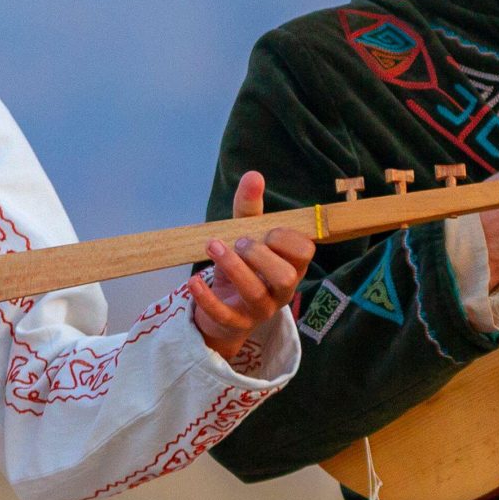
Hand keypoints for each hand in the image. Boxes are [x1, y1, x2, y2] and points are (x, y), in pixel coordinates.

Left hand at [192, 171, 315, 360]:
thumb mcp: (245, 235)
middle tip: (239, 242)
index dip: (285, 238)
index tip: (265, 231)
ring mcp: (260, 310)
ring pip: (255, 293)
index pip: (304, 252)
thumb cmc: (242, 267)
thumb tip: (254, 175)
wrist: (222, 312)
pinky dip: (207, 296)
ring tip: (213, 246)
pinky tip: (194, 280)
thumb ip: (249, 208)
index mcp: (291, 266)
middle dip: (261, 255)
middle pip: (285, 276)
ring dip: (233, 267)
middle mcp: (282, 290)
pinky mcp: (235, 324)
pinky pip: (223, 314)